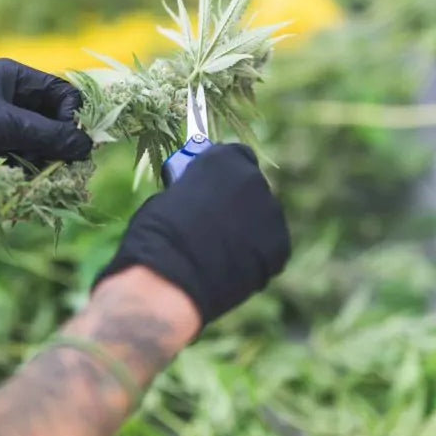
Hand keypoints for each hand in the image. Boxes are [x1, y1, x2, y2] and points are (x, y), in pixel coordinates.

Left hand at [0, 58, 92, 215]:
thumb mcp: (4, 127)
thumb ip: (48, 135)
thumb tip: (88, 145)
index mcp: (13, 75)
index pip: (62, 92)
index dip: (71, 117)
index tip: (72, 143)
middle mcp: (12, 93)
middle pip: (56, 116)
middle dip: (60, 139)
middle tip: (61, 162)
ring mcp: (5, 120)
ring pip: (45, 138)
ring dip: (46, 155)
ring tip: (36, 169)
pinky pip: (29, 153)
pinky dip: (32, 165)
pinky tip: (24, 175)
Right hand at [93, 144, 290, 327]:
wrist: (171, 279)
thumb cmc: (155, 236)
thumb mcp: (169, 198)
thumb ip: (194, 193)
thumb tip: (201, 201)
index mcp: (222, 159)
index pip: (234, 156)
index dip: (222, 175)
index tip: (211, 188)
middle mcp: (253, 179)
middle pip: (251, 186)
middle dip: (236, 201)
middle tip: (215, 223)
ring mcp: (271, 212)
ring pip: (262, 217)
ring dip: (247, 228)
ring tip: (221, 252)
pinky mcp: (280, 246)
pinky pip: (269, 246)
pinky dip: (256, 255)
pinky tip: (233, 267)